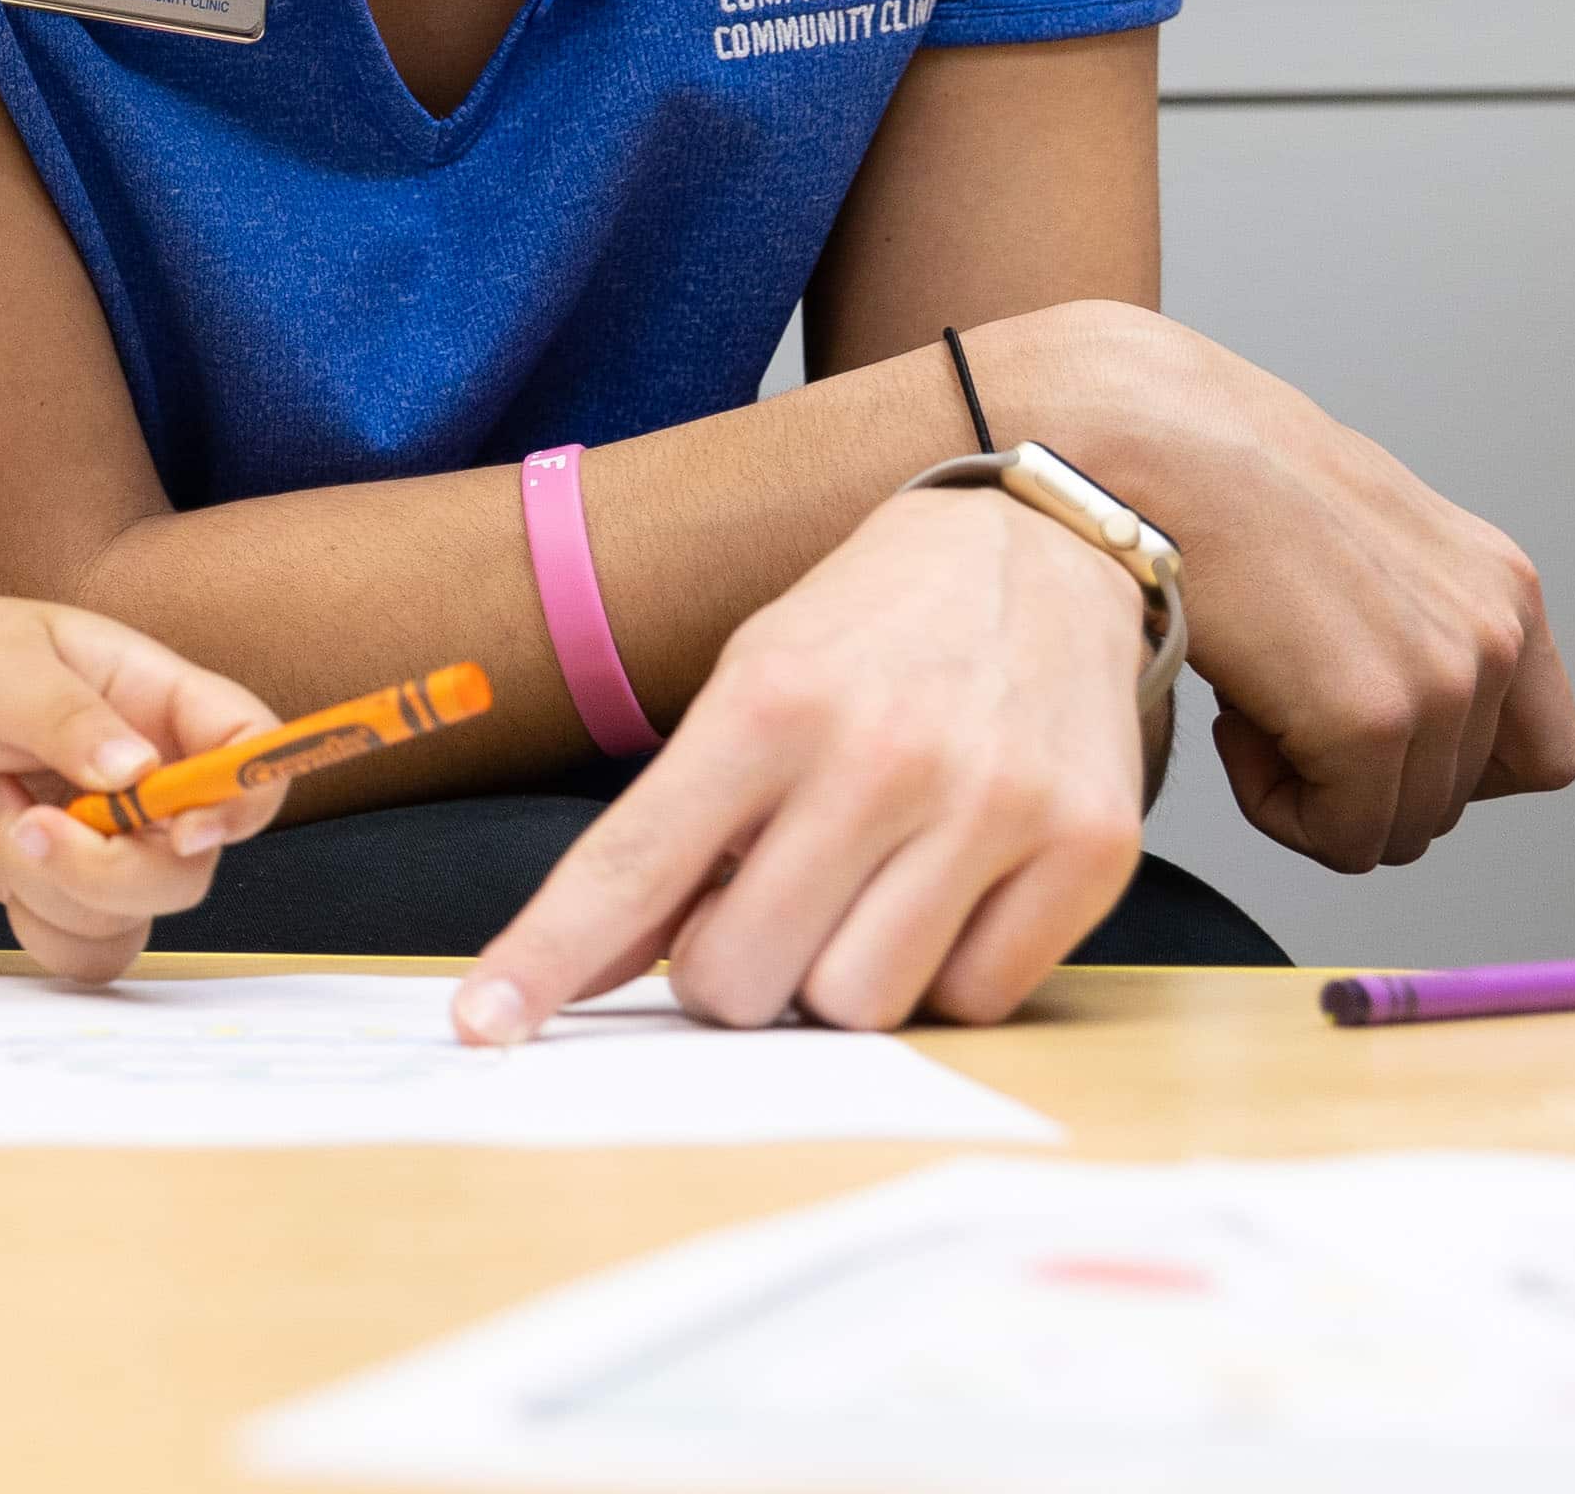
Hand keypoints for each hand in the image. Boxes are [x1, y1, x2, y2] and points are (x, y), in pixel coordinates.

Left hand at [0, 597, 283, 981]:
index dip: (246, 797)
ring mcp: (122, 843)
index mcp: (163, 702)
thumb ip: (68, 714)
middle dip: (109, 865)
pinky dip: (39, 921)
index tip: (186, 827)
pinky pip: (93, 947)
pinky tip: (2, 846)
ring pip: (140, 909)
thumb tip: (134, 771)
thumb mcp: (4, 665)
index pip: (250, 747)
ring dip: (54, 881)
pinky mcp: (77, 890)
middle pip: (195, 860)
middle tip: (32, 824)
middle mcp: (159, 781)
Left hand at [460, 485, 1146, 1040]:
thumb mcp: (746, 684)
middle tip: (755, 907)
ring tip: (855, 890)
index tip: (484, 1024)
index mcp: (770, 700)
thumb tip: (583, 967)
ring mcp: (994, 807)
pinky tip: (942, 891)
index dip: (550, 957)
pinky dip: (941, 974)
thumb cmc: (870, 630)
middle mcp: (882, 756)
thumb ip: (671, 828)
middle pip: (743, 976)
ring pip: (858, 1005)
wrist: (1043, 549)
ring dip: (833, 977)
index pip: (632, 866)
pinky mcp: (1090, 851)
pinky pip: (976, 1001)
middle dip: (725, 971)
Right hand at [1004, 301, 1574, 868]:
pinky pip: (1340, 839)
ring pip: (1397, 828)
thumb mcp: (1356, 533)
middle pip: (1453, 800)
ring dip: (1313, 786)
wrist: (1137, 439)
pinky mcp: (1372, 721)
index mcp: (1501, 584)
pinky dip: (1274, 804)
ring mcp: (1444, 680)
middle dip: (1358, 775)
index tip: (1353, 728)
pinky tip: (1230, 715)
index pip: (1537, 753)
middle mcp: (1495, 631)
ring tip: (1248, 691)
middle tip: (1273, 694)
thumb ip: (1411, 616)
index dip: (1438, 765)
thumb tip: (1404, 718)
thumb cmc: (1211, 469)